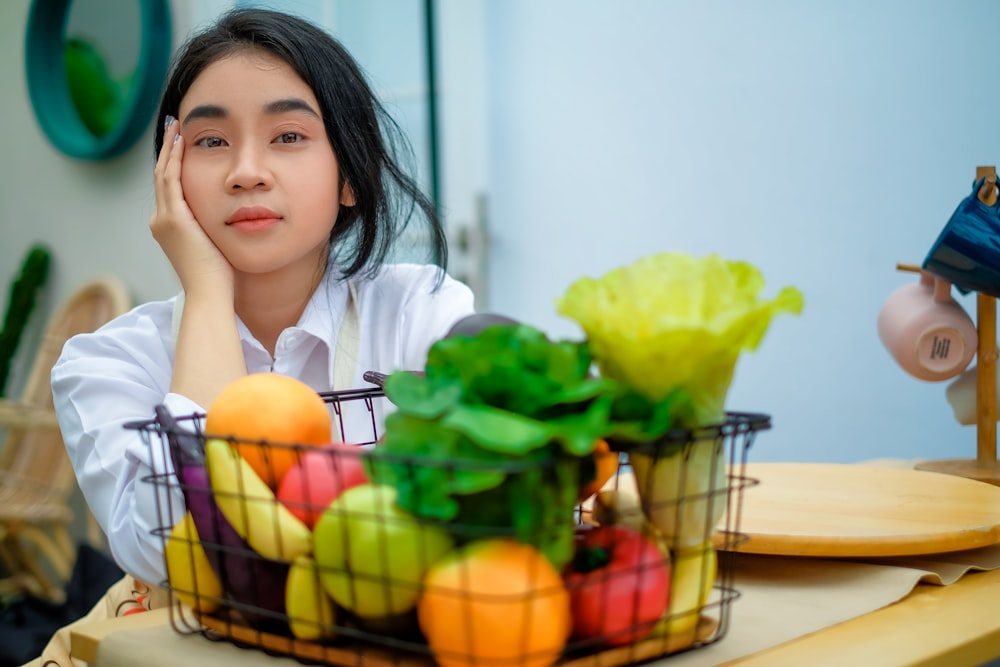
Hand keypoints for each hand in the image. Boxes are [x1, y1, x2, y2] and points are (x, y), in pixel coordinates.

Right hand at [150, 116, 233, 295]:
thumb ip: (214, 228)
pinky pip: (171, 179)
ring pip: (163, 174)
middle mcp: (160, 220)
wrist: (209, 293)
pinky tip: (182, 142)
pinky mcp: (173, 218)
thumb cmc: (219, 277)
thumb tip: (231, 216)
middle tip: (174, 126)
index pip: (170, 188)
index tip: (181, 145)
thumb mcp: (214, 245)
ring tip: (176, 126)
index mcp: (169, 227)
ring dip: (170, 148)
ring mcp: (164, 219)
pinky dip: (175, 159)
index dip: (173, 165)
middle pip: (162, 176)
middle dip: (168, 150)